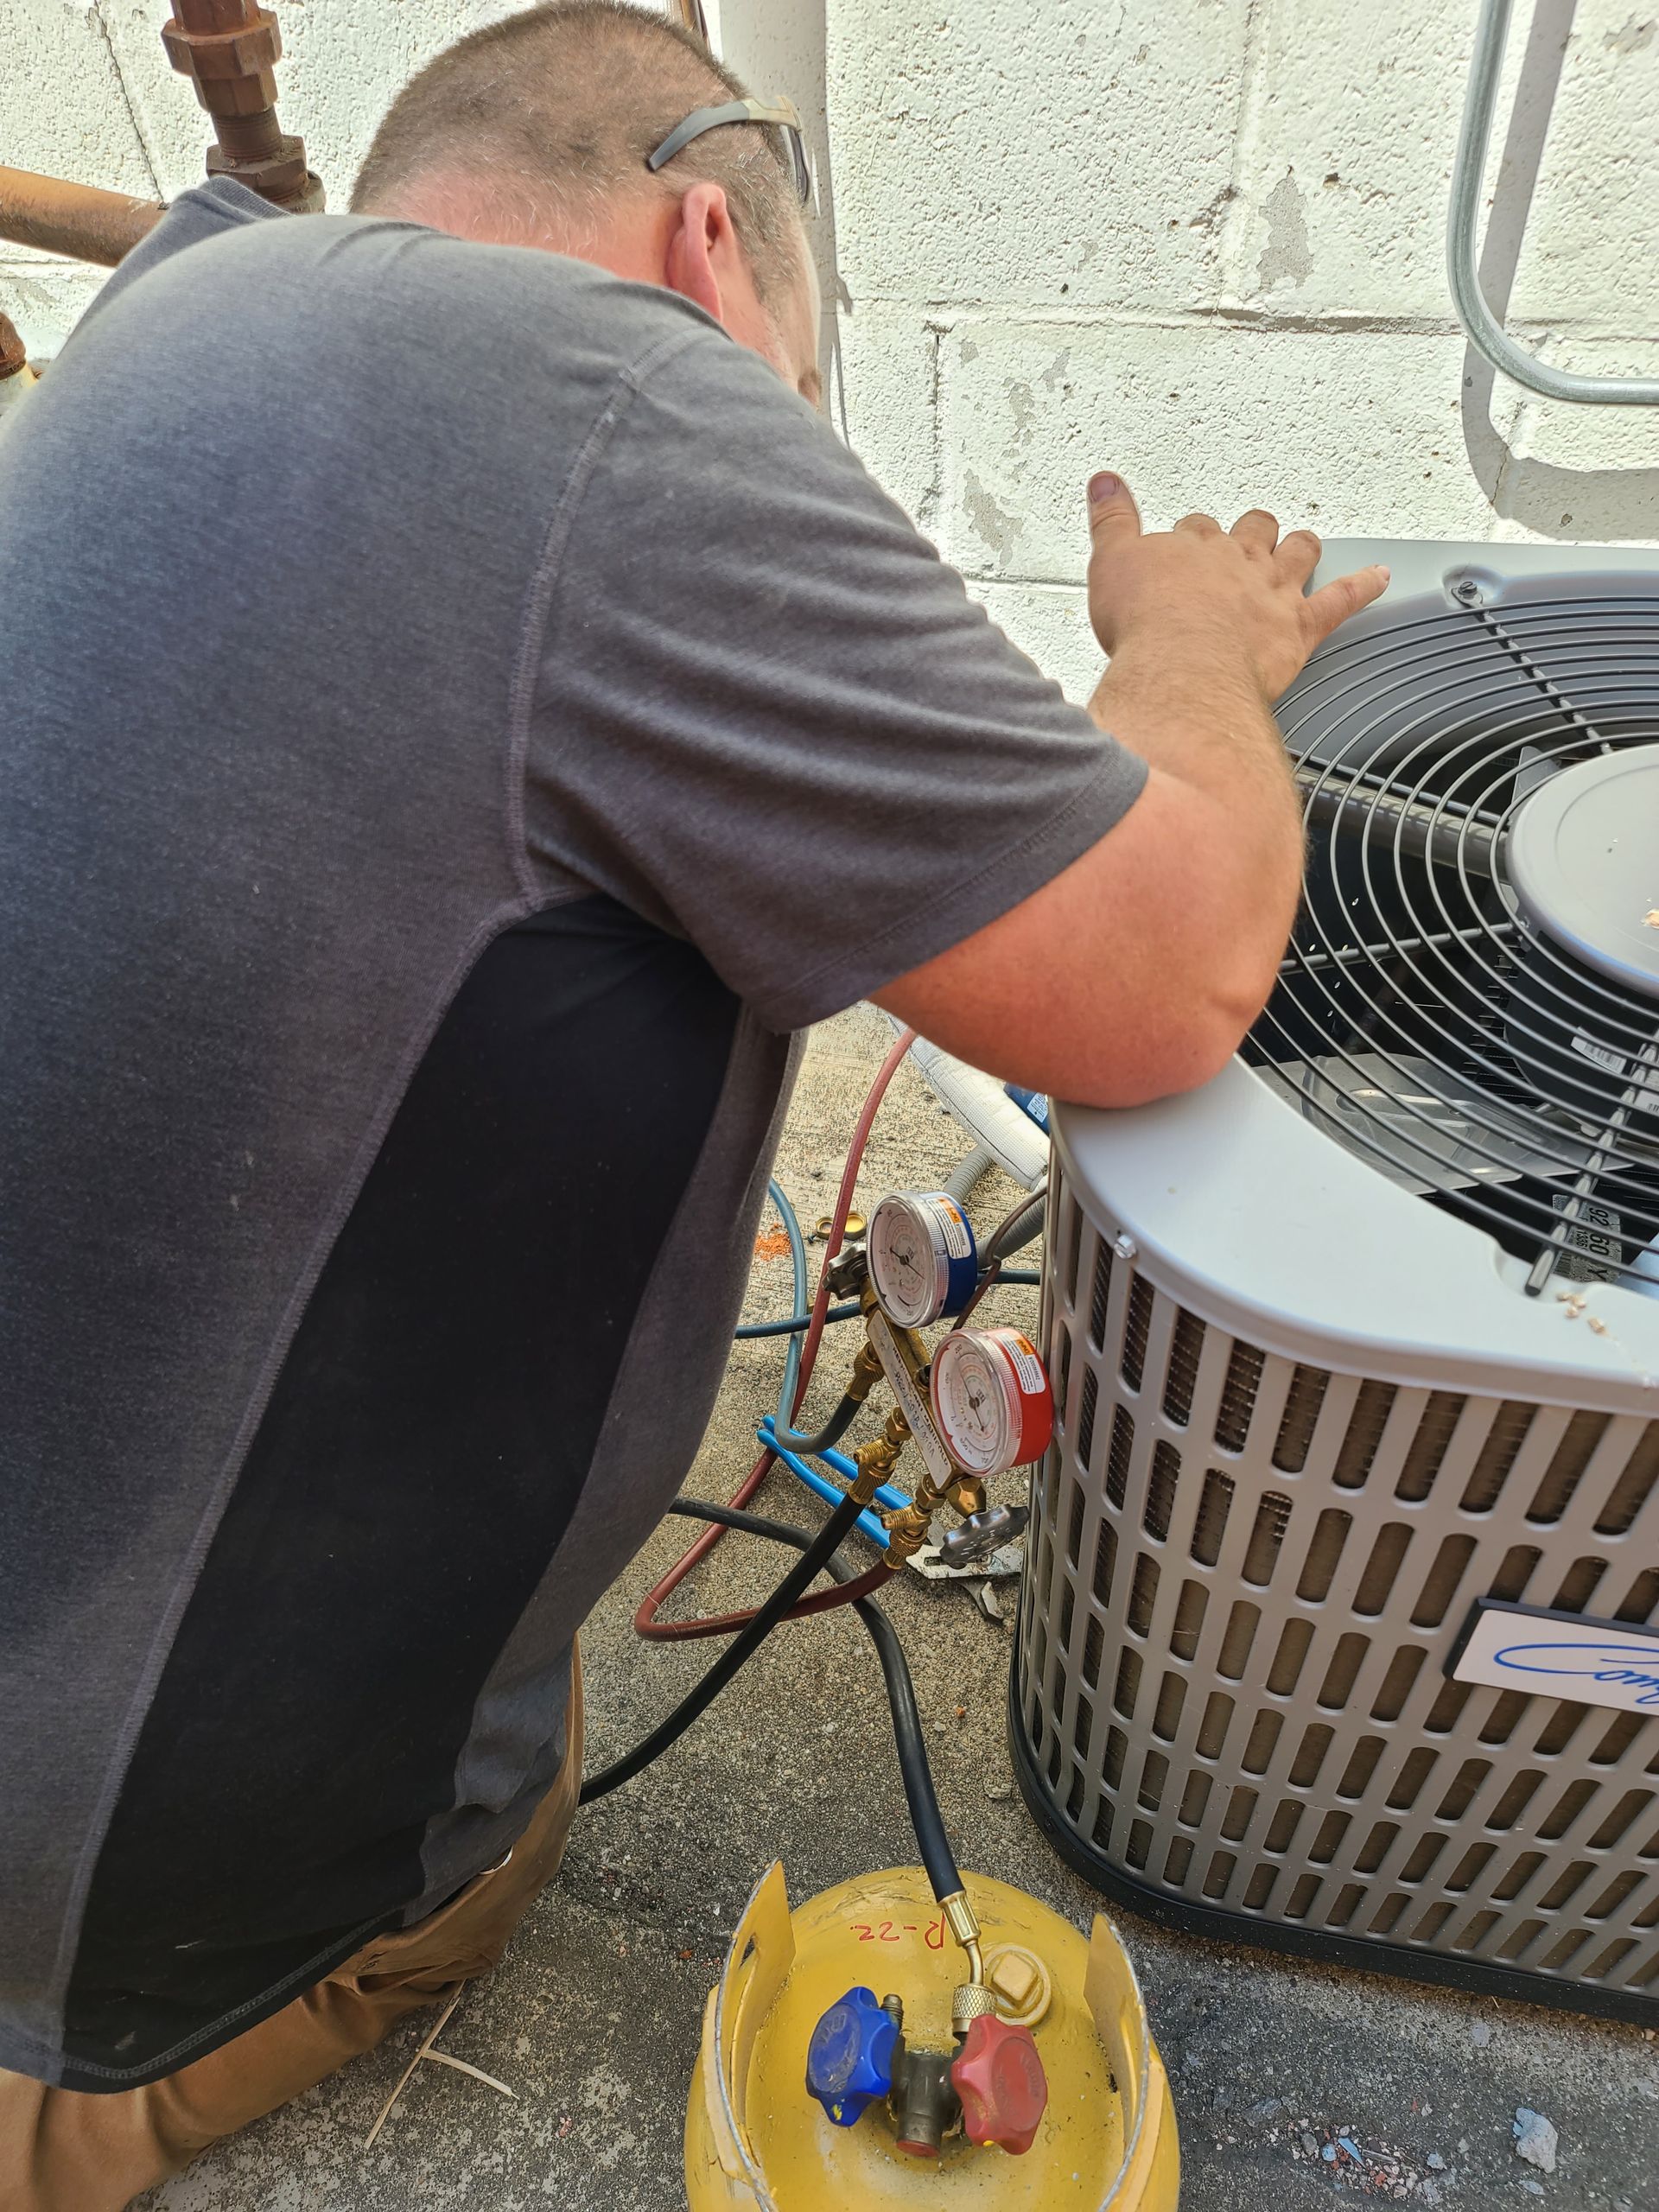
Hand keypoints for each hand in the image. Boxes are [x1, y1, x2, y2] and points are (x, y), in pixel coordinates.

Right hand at [1085, 473, 1389, 700]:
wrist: (1182, 669)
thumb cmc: (1148, 628)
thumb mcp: (1111, 565)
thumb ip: (1111, 521)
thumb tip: (1105, 484)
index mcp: (1194, 547)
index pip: (1196, 529)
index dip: (1192, 538)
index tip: (1186, 545)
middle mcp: (1238, 562)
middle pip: (1251, 532)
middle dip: (1250, 532)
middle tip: (1248, 537)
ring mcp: (1272, 592)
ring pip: (1296, 554)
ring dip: (1301, 548)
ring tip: (1305, 544)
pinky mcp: (1298, 626)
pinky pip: (1342, 600)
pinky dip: (1364, 586)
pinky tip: (1379, 577)